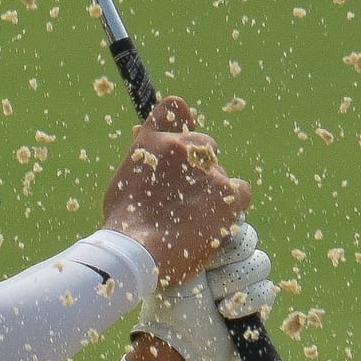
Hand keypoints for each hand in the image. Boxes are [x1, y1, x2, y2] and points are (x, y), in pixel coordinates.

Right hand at [102, 96, 251, 284]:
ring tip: (191, 218)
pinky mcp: (227, 191)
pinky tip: (213, 220)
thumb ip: (142, 165)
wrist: (134, 251)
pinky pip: (239, 191)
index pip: (174, 109)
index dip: (181, 122)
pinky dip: (230, 204)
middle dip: (197, 167)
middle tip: (182, 197)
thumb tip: (152, 165)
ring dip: (210, 190)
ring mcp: (207, 168)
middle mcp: (180, 146)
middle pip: (203, 145)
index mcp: (149, 141)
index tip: (181, 136)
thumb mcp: (122, 184)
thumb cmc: (121, 226)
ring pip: (218, 172)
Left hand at [130, 221, 275, 360]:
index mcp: (205, 247)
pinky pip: (267, 290)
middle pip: (249, 241)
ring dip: (233, 283)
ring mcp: (243, 282)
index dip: (225, 236)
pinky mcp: (256, 303)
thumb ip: (197, 242)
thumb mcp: (178, 268)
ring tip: (212, 299)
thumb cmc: (169, 306)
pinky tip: (225, 313)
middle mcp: (226, 261)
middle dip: (227, 261)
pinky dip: (246, 303)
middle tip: (206, 279)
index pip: (232, 223)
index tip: (207, 253)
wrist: (178, 345)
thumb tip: (215, 217)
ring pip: (261, 264)